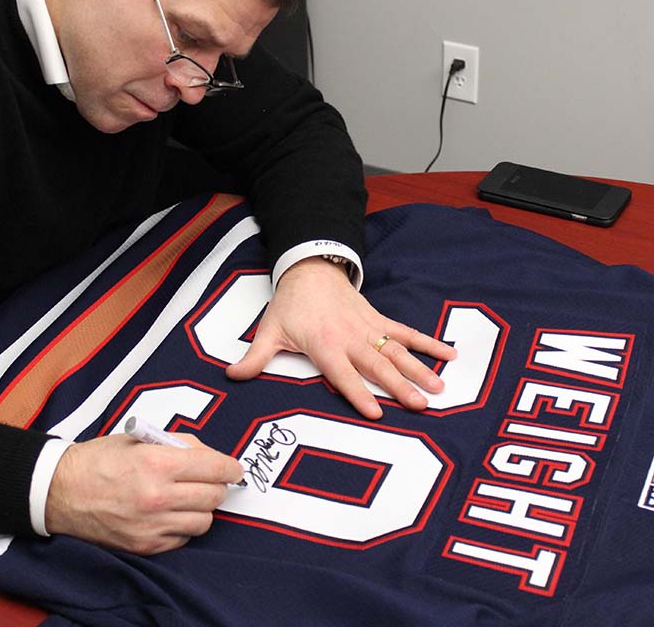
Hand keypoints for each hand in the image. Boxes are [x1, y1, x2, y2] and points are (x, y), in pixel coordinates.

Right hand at [45, 433, 243, 554]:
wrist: (60, 491)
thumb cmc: (99, 459)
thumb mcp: (140, 438)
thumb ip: (178, 445)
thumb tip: (210, 456)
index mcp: (157, 463)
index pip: (214, 468)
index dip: (230, 468)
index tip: (234, 469)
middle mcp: (157, 496)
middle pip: (214, 497)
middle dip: (218, 486)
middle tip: (211, 480)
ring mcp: (151, 525)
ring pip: (203, 521)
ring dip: (202, 508)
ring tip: (188, 497)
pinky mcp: (144, 546)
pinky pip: (182, 539)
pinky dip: (183, 526)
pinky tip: (171, 513)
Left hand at [225, 256, 455, 417]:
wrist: (309, 269)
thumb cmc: (290, 305)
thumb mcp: (269, 330)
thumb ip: (255, 357)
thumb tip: (230, 376)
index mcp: (324, 344)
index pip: (342, 373)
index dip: (358, 392)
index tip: (377, 412)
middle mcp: (350, 337)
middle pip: (377, 365)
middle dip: (399, 386)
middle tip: (420, 406)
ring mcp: (368, 327)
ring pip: (397, 350)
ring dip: (419, 368)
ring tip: (438, 388)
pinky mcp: (379, 320)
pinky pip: (406, 332)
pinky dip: (428, 342)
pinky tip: (449, 354)